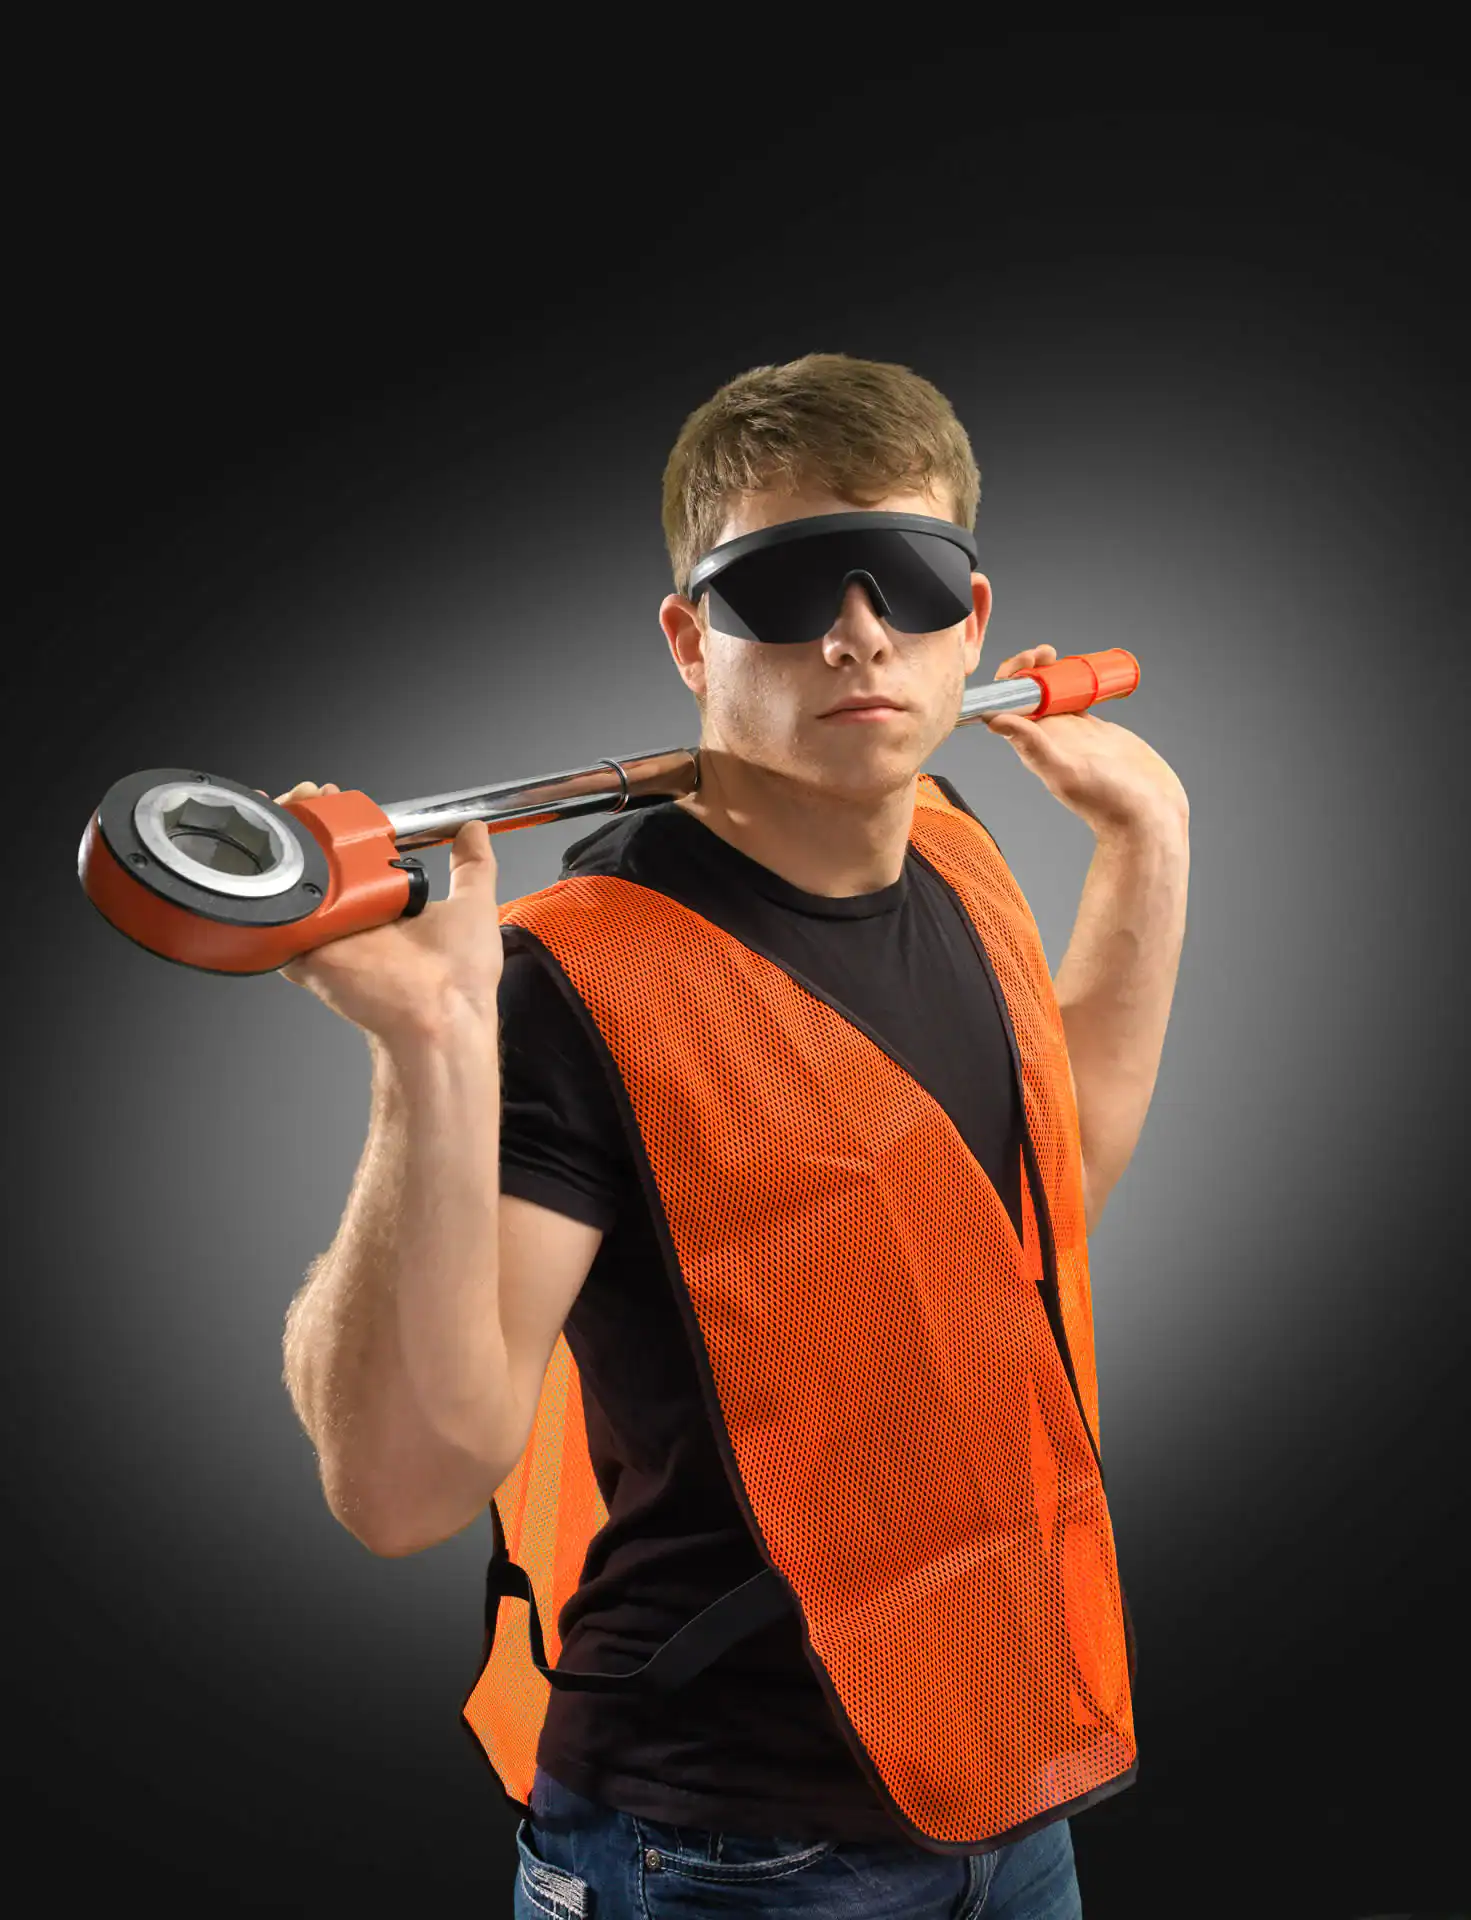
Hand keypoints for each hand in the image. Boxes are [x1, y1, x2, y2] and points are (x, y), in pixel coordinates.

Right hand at [255, 780, 503, 1043]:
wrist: (439, 1017)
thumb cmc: (460, 977)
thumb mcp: (474, 905)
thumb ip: (473, 866)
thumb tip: (475, 830)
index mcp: (385, 904)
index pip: (352, 855)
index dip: (340, 825)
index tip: (334, 797)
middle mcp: (352, 917)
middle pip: (315, 862)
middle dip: (302, 823)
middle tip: (305, 796)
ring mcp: (324, 933)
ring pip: (288, 883)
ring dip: (276, 844)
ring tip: (278, 807)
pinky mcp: (303, 951)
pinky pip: (270, 922)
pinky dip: (256, 894)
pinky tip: (251, 852)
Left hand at [983, 646, 1188, 833]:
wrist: (1148, 814)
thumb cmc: (1108, 801)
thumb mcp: (1066, 770)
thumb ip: (1032, 745)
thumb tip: (993, 719)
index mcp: (1033, 746)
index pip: (1007, 707)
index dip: (1008, 681)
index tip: (1026, 663)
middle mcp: (1048, 739)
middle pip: (1025, 696)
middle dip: (1027, 668)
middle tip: (1045, 653)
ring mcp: (1072, 733)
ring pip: (1050, 694)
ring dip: (1047, 671)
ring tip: (1055, 654)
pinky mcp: (1096, 730)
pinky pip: (1076, 700)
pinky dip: (1073, 682)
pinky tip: (1079, 669)